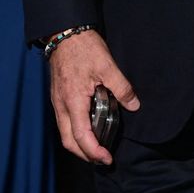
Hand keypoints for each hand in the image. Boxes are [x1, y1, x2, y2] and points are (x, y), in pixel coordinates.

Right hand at [48, 29, 139, 164]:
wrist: (67, 34)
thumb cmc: (86, 49)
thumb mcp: (108, 66)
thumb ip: (122, 87)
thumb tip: (135, 106)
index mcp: (74, 101)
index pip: (81, 136)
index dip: (94, 151)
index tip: (107, 158)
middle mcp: (62, 106)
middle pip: (69, 141)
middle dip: (85, 154)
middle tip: (104, 158)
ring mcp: (58, 103)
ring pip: (65, 133)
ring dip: (80, 145)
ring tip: (98, 148)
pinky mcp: (59, 97)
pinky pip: (65, 122)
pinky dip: (76, 132)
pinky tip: (90, 128)